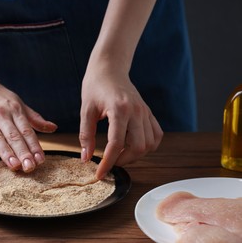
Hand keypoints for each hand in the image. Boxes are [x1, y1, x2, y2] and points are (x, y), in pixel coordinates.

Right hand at [0, 77, 56, 172]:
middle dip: (23, 152)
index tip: (41, 160)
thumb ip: (34, 118)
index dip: (34, 146)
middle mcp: (2, 114)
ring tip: (14, 165)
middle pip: (14, 136)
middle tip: (30, 167)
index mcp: (15, 110)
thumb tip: (53, 128)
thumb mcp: (18, 104)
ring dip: (5, 151)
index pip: (27, 131)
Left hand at [79, 62, 162, 178]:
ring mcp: (145, 112)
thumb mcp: (86, 110)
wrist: (109, 68)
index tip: (99, 174)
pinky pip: (156, 135)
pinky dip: (148, 146)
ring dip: (136, 155)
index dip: (107, 163)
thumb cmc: (95, 86)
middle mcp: (137, 111)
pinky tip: (133, 146)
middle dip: (123, 161)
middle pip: (138, 147)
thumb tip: (85, 158)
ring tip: (120, 155)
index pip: (116, 144)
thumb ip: (86, 135)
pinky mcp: (148, 112)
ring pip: (150, 144)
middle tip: (110, 162)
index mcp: (120, 109)